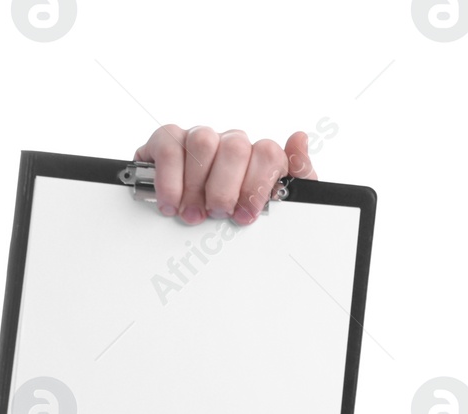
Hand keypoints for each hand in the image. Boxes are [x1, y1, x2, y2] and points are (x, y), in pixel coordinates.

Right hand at [132, 125, 319, 225]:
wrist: (200, 222)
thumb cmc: (241, 211)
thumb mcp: (281, 203)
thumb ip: (299, 174)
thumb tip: (300, 139)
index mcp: (260, 156)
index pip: (268, 154)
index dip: (257, 186)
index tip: (246, 214)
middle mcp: (231, 143)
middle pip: (235, 147)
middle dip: (226, 188)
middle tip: (218, 213)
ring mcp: (200, 138)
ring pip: (203, 142)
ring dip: (197, 185)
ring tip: (194, 213)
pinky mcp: (168, 139)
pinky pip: (168, 144)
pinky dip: (169, 178)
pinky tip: (171, 203)